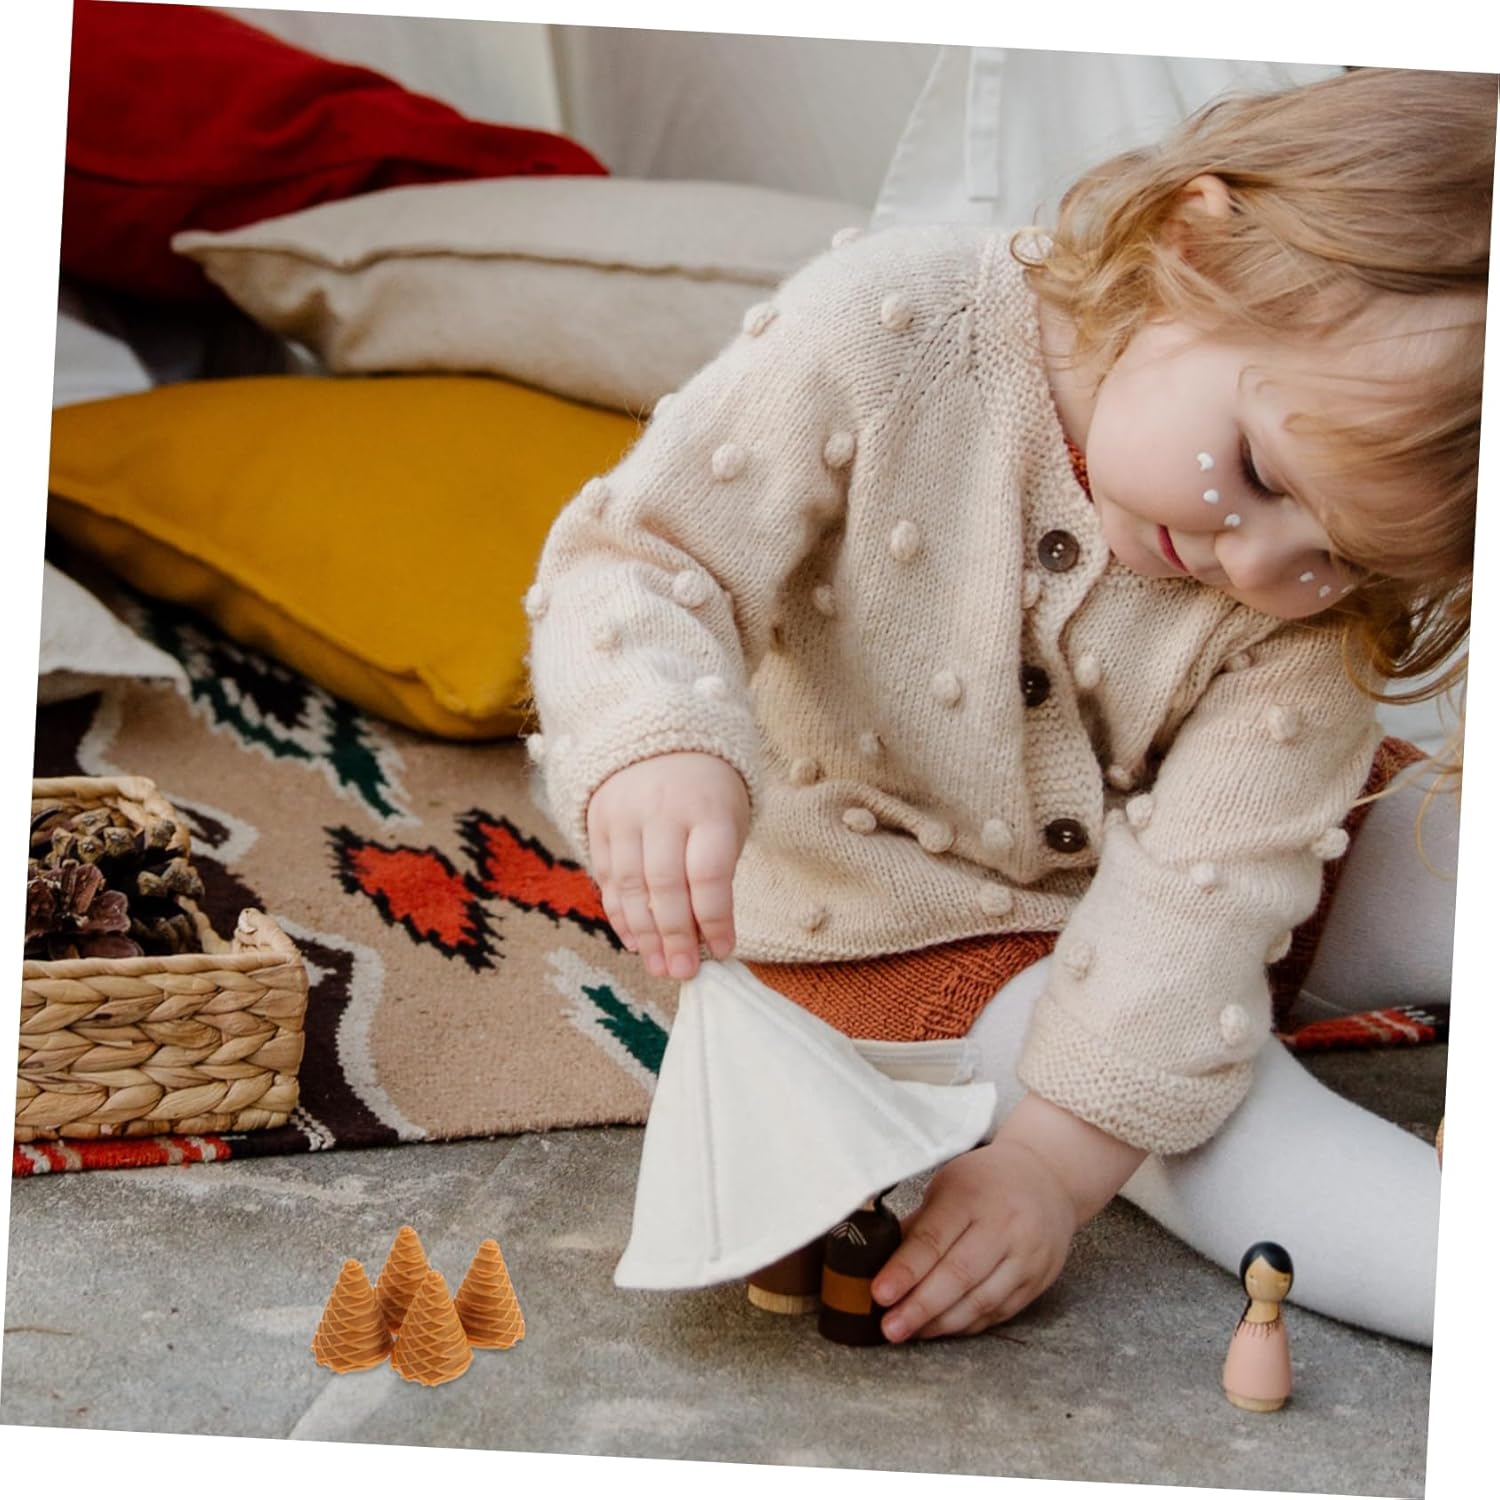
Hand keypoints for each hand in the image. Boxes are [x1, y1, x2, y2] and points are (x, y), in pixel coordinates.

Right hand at [586, 751, 749, 981]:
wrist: (662, 739)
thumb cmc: (707, 793)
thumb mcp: (729, 819)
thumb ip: (717, 873)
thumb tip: (704, 939)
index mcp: (707, 808)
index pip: (709, 873)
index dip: (714, 918)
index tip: (721, 951)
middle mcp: (662, 810)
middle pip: (665, 884)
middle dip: (675, 936)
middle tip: (684, 972)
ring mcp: (625, 814)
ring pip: (631, 885)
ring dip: (644, 934)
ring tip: (659, 966)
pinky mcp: (598, 822)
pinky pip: (607, 876)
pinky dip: (620, 914)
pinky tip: (634, 941)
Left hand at [871, 1092, 1147, 1340]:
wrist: (1047, 1179)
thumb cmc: (984, 1181)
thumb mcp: (947, 1186)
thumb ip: (918, 1224)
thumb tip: (875, 1261)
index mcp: (971, 1194)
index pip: (934, 1238)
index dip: (905, 1270)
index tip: (879, 1294)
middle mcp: (1004, 1225)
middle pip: (959, 1275)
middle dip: (920, 1306)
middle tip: (889, 1327)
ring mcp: (1026, 1255)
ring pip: (981, 1301)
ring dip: (941, 1323)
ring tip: (909, 1332)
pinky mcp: (1038, 1280)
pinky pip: (998, 1312)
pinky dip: (966, 1324)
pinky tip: (940, 1328)